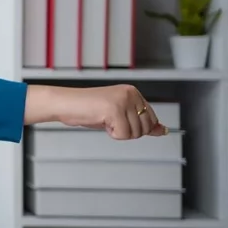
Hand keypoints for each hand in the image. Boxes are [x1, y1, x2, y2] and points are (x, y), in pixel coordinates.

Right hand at [28, 84, 168, 139]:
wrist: (66, 104)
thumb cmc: (87, 108)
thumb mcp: (118, 115)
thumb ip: (140, 121)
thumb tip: (161, 130)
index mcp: (132, 92)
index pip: (151, 117)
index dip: (140, 127)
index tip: (125, 124)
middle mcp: (130, 94)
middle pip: (145, 127)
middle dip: (129, 130)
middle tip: (111, 122)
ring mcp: (123, 101)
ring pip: (135, 133)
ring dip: (119, 132)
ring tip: (104, 120)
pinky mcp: (115, 110)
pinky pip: (123, 134)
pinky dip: (112, 134)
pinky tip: (101, 122)